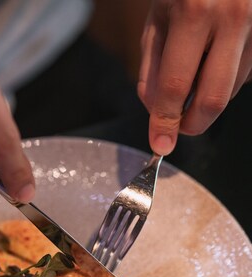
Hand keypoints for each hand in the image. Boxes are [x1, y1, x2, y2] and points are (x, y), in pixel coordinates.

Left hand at [138, 0, 251, 154]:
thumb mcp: (159, 14)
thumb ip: (153, 65)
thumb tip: (155, 111)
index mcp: (195, 10)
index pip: (177, 86)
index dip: (165, 122)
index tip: (160, 145)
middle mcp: (233, 17)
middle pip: (213, 99)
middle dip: (191, 124)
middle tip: (178, 126)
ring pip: (231, 90)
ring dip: (207, 96)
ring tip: (197, 68)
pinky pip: (246, 75)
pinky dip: (226, 78)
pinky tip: (217, 55)